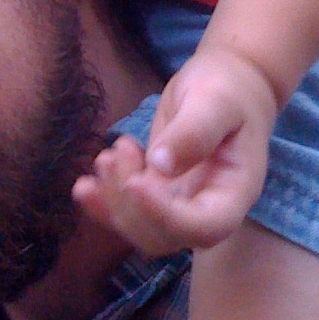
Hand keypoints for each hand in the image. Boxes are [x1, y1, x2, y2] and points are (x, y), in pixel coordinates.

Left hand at [73, 50, 276, 252]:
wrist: (226, 83)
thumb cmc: (228, 88)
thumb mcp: (215, 101)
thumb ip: (194, 131)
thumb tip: (160, 165)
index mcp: (234, 192)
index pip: (204, 226)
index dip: (166, 216)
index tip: (135, 184)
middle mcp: (208, 207)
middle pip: (166, 236)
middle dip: (130, 205)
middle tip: (117, 153)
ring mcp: (182, 204)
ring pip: (142, 229)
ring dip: (113, 202)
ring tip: (106, 157)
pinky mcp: (158, 193)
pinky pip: (129, 213)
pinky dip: (104, 205)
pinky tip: (84, 187)